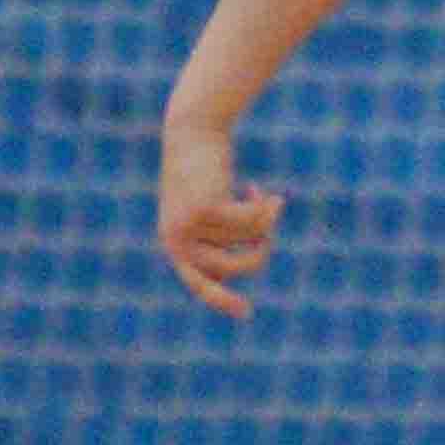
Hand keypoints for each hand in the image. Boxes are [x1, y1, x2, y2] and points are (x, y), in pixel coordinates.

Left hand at [156, 124, 287, 317]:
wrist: (192, 131)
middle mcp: (177, 239)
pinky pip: (252, 222)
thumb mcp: (211, 207)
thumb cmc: (203, 172)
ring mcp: (189, 225)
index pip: (198, 283)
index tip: (246, 312)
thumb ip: (219, 236)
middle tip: (270, 236)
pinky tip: (255, 189)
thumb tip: (239, 269)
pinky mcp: (206, 208)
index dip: (221, 299)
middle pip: (232, 267)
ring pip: (246, 239)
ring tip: (262, 199)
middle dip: (259, 255)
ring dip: (262, 219)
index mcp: (174, 244)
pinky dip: (263, 207)